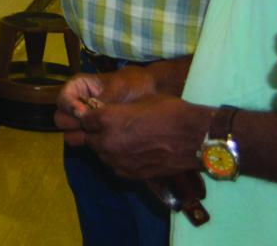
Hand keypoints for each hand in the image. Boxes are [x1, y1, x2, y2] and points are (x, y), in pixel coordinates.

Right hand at [55, 65, 160, 143]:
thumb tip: (84, 115)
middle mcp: (78, 103)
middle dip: (72, 124)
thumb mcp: (118, 88)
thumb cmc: (134, 84)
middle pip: (62, 117)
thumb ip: (101, 100)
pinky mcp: (96, 133)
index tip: (82, 113)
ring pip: (71, 131)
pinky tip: (103, 144)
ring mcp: (87, 120)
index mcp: (79, 87)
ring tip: (95, 137)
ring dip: (79, 136)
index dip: (69, 107)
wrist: (153, 94)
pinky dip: (90, 144)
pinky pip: (85, 141)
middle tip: (87, 128)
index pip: (62, 98)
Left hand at [76, 93, 206, 179]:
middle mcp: (108, 142)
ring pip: (100, 154)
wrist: (192, 138)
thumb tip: (108, 112)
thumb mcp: (138, 101)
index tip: (95, 113)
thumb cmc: (167, 111)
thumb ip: (117, 110)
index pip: (84, 119)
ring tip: (117, 140)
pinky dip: (117, 159)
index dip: (89, 115)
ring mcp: (119, 161)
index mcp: (107, 119)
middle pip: (89, 139)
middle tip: (104, 127)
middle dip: (93, 133)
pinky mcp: (131, 174)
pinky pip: (115, 166)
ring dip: (104, 147)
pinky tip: (128, 153)